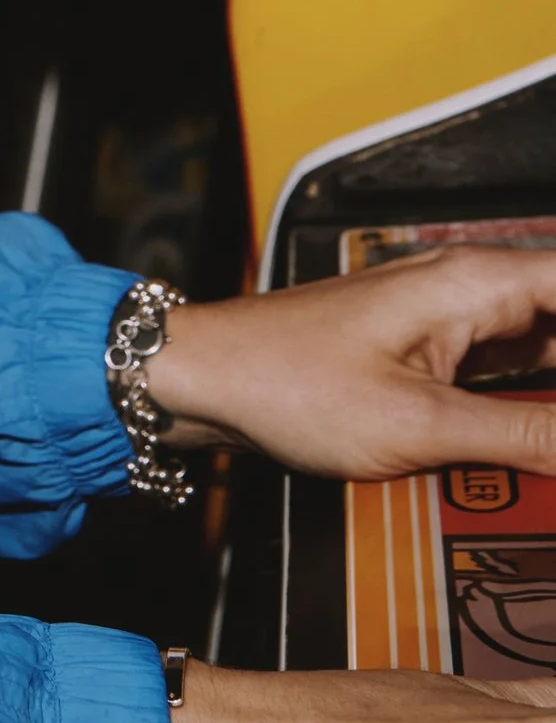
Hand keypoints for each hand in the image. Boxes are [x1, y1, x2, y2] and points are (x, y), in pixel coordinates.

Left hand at [148, 244, 555, 474]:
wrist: (201, 380)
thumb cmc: (285, 382)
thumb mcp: (419, 424)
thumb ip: (526, 436)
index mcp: (475, 282)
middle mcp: (470, 290)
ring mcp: (450, 322)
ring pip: (548, 346)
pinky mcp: (431, 357)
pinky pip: (513, 371)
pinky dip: (540, 403)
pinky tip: (545, 441)